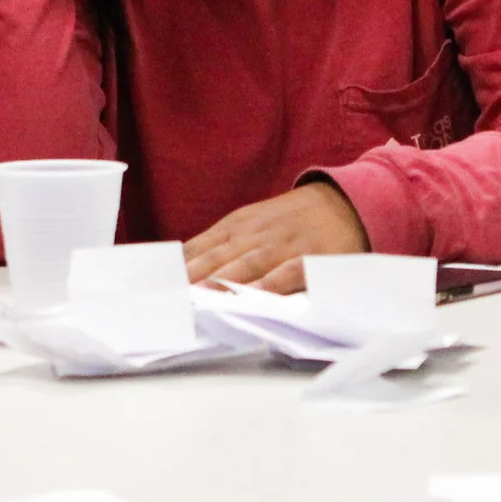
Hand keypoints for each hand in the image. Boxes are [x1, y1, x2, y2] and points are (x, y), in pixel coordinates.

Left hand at [182, 180, 368, 293]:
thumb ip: (217, 245)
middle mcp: (257, 233)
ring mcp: (285, 244)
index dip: (177, 267)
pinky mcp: (313, 256)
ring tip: (201, 297)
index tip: (155, 285)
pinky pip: (292, 271)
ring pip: (250, 262)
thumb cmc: (288, 222)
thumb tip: (177, 268)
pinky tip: (257, 295)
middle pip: (219, 256)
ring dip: (224, 279)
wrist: (345, 203)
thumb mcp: (250, 223)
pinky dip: (274, 282)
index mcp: (237, 225)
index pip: (199, 247)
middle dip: (193, 276)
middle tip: (169, 297)